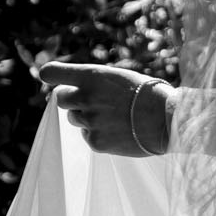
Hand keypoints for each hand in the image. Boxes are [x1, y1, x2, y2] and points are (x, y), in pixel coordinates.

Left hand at [39, 62, 174, 157]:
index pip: (53, 73)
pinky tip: (118, 130)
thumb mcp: (119, 77)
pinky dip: (98, 133)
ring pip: (74, 118)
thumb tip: (68, 94)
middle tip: (91, 101)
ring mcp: (89, 121)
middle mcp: (85, 97)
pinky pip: (87, 136)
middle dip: (72, 100)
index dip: (50, 75)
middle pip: (61, 99)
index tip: (48, 77)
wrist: (167, 119)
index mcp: (91, 76)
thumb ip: (93, 83)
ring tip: (112, 116)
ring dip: (86, 116)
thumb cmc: (147, 94)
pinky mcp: (95, 141)